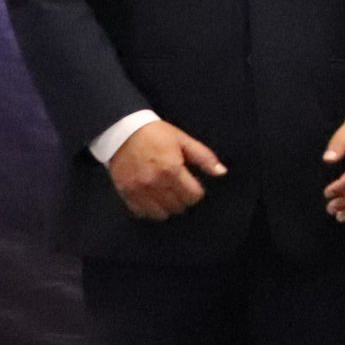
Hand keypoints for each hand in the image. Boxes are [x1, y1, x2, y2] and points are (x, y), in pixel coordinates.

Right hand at [107, 120, 224, 219]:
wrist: (122, 130)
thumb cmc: (157, 134)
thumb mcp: (183, 140)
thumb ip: (204, 157)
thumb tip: (221, 172)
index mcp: (172, 169)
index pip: (193, 196)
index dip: (197, 191)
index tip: (194, 184)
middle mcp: (155, 183)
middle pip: (179, 207)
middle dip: (184, 199)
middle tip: (181, 188)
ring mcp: (139, 191)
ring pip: (162, 214)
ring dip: (168, 207)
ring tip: (167, 194)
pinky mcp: (126, 194)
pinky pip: (143, 213)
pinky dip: (150, 210)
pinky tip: (153, 199)